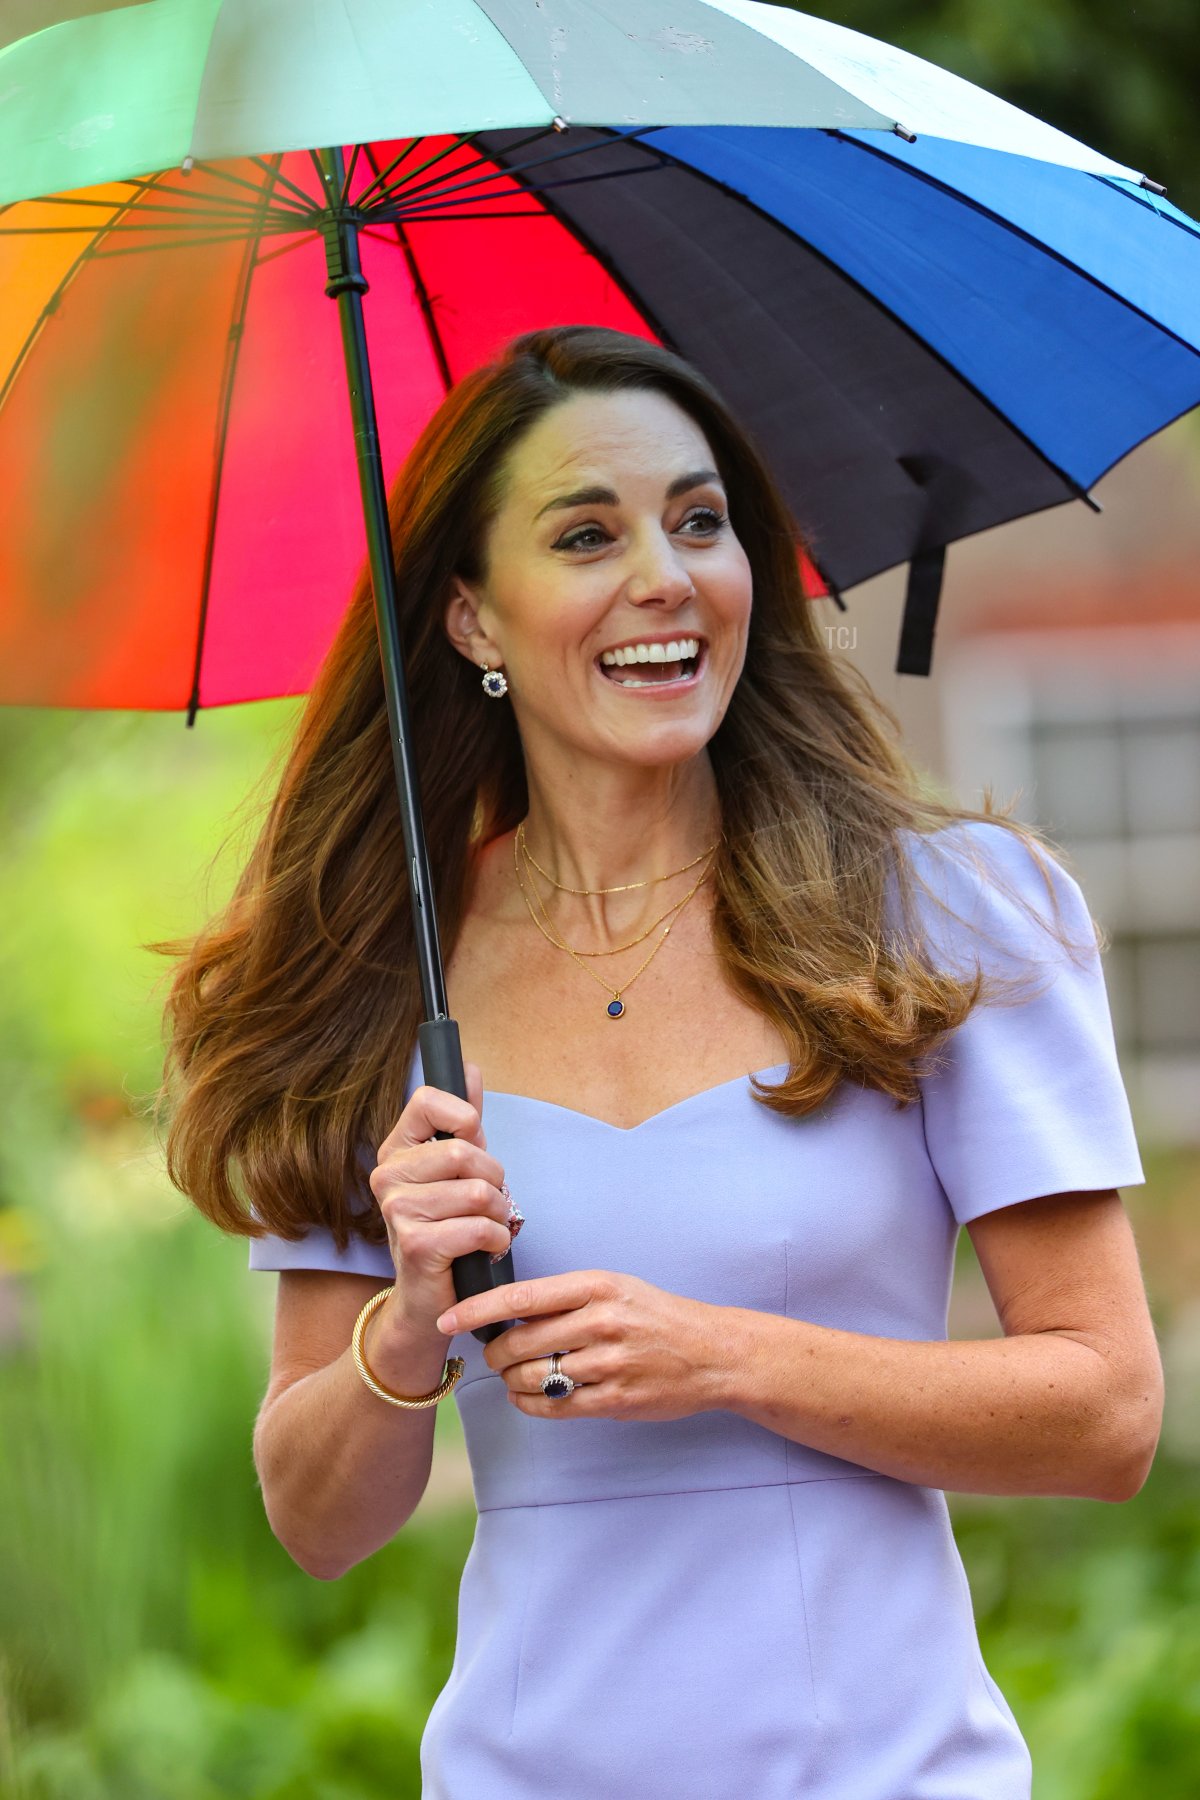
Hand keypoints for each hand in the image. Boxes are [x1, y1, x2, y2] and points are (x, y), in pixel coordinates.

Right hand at [368, 1061, 515, 1333]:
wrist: (430, 1297)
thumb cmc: (448, 1227)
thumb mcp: (456, 1169)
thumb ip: (463, 1121)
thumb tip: (470, 1070)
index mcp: (396, 1149)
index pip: (427, 1100)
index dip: (464, 1116)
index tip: (473, 1139)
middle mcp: (387, 1175)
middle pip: (463, 1152)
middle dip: (494, 1178)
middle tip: (489, 1200)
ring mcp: (397, 1210)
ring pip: (477, 1193)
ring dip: (498, 1213)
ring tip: (487, 1225)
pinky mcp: (415, 1245)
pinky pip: (478, 1228)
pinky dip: (496, 1239)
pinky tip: (486, 1247)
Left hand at [436, 1271, 734, 1419]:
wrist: (711, 1352)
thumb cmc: (654, 1315)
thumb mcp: (613, 1287)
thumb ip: (564, 1296)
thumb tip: (505, 1310)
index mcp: (596, 1285)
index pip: (521, 1297)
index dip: (476, 1310)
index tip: (448, 1318)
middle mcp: (601, 1321)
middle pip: (520, 1342)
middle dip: (494, 1353)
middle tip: (490, 1355)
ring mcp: (610, 1363)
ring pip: (533, 1376)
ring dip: (511, 1381)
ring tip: (511, 1376)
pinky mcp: (616, 1399)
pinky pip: (555, 1406)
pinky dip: (530, 1403)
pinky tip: (525, 1397)